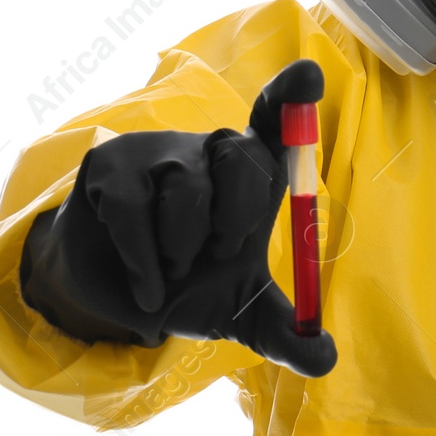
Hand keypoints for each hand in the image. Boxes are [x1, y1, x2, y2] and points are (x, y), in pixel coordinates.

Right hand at [19, 58, 337, 376]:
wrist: (115, 296)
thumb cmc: (191, 285)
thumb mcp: (242, 313)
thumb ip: (288, 332)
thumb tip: (326, 359)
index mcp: (252, 170)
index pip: (277, 119)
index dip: (291, 94)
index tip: (309, 76)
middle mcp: (211, 149)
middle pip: (242, 153)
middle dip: (237, 216)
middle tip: (222, 254)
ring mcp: (159, 153)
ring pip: (188, 192)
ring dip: (184, 250)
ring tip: (177, 272)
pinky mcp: (109, 166)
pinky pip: (134, 212)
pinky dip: (145, 263)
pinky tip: (148, 290)